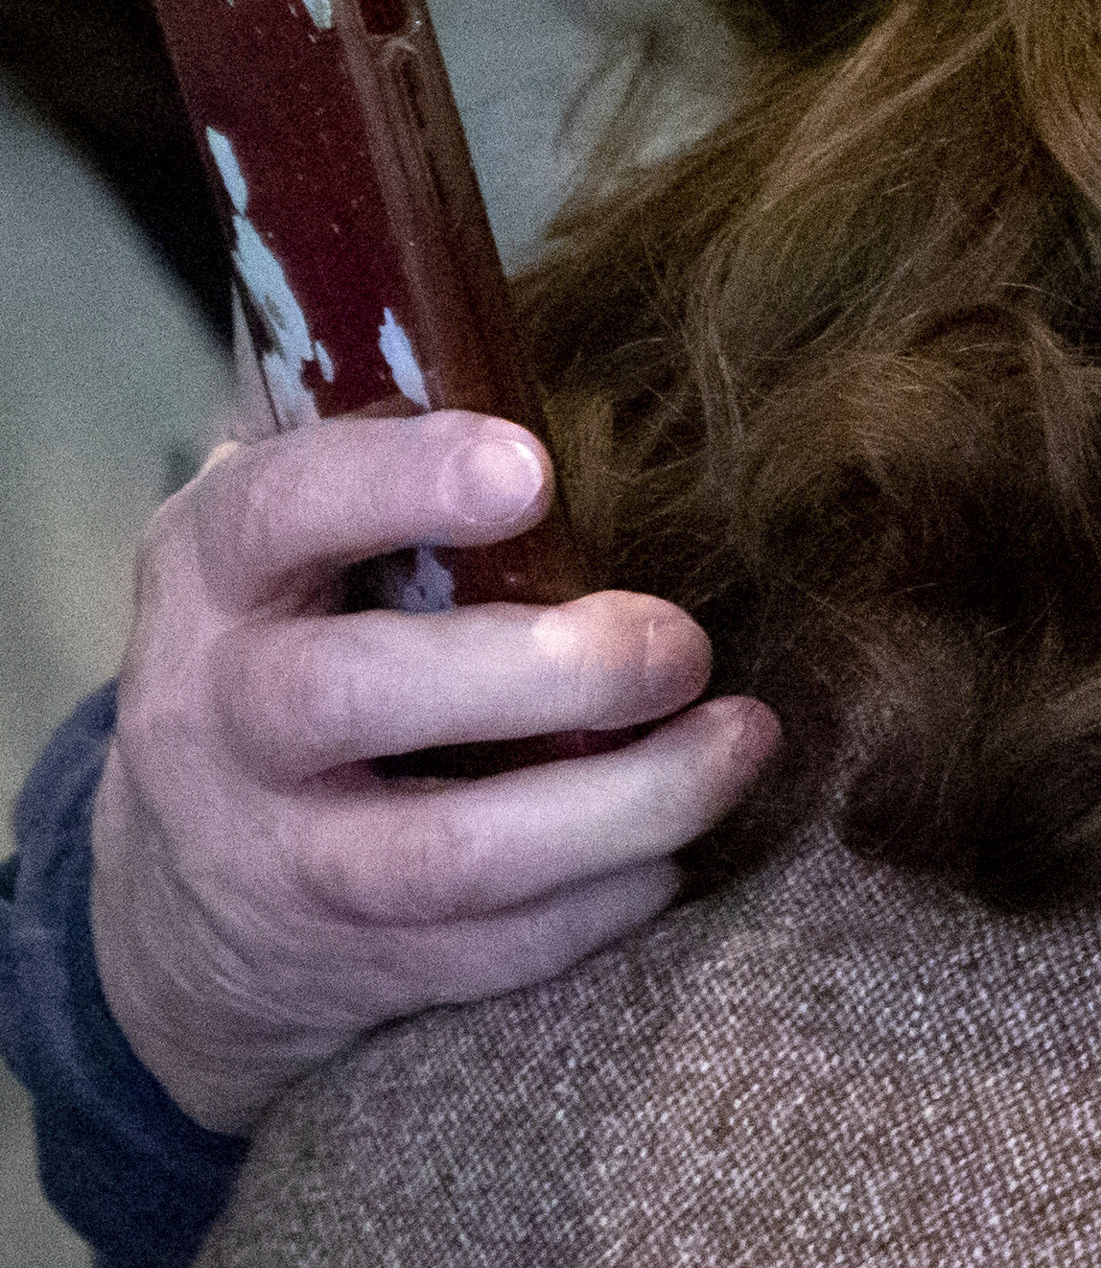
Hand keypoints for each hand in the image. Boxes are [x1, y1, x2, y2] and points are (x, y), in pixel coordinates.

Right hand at [86, 413, 771, 1137]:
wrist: (193, 892)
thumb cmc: (301, 647)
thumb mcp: (290, 542)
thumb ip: (371, 440)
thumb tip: (481, 302)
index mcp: (214, 575)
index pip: (278, 511)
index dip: (400, 484)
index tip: (533, 468)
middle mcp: (224, 717)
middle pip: (351, 695)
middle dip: (540, 670)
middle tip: (679, 642)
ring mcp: (282, 856)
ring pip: (444, 854)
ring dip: (622, 802)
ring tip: (740, 741)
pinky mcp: (358, 965)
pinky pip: (494, 949)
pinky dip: (604, 904)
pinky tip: (678, 848)